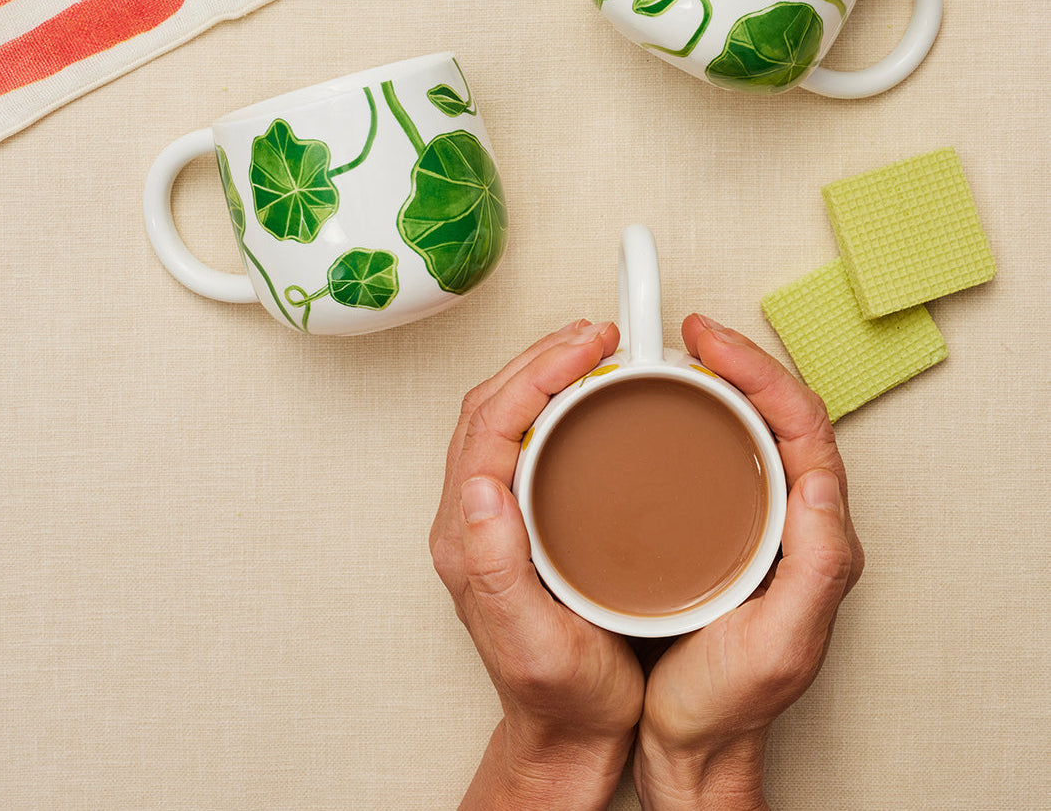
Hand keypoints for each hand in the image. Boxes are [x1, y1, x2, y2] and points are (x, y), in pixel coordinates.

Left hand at [430, 319, 644, 810]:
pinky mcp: (519, 521)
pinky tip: (589, 397)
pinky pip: (524, 440)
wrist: (567, 734)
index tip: (588, 345)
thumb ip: (495, 567)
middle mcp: (472, 519)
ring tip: (593, 349)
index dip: (536, 373)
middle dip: (541, 358)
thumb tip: (479, 485)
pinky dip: (554, 402)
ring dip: (544, 373)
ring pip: (505, 418)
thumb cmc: (561, 695)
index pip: (489, 426)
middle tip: (597, 334)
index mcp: (469, 538)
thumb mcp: (533, 641)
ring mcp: (493, 517)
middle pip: (492, 409)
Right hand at [633, 315, 864, 810]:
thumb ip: (816, 567)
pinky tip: (661, 413)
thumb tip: (820, 482)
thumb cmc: (729, 702)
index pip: (801, 426)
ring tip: (679, 355)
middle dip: (740, 360)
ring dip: (720, 382)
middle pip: (779, 413)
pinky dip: (695, 418)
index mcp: (815, 535)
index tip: (710, 341)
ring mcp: (755, 523)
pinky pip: (718, 456)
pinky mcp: (719, 531)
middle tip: (694, 332)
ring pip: (749, 429)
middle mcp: (793, 520)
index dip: (760, 371)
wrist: (692, 745)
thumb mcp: (781, 643)